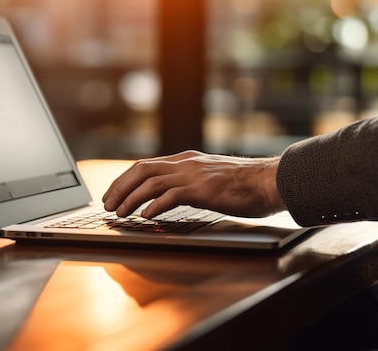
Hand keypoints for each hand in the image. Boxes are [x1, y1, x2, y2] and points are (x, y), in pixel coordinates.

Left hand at [102, 150, 284, 218]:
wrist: (269, 180)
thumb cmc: (243, 184)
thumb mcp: (210, 178)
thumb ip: (189, 183)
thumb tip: (169, 197)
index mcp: (185, 160)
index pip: (146, 166)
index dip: (125, 180)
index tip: (113, 194)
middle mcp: (185, 163)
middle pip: (141, 170)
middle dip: (119, 187)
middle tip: (107, 205)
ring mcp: (193, 174)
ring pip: (150, 182)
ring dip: (131, 199)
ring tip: (120, 214)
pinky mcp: (203, 188)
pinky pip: (171, 195)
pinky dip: (154, 206)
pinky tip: (146, 217)